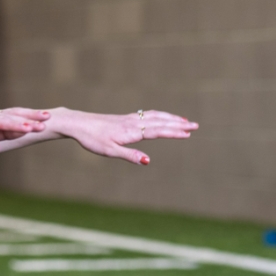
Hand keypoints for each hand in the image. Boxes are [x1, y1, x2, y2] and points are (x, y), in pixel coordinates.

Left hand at [49, 107, 197, 164]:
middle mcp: (134, 123)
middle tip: (196, 125)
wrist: (79, 124)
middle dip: (179, 124)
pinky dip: (159, 115)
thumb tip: (148, 161)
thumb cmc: (92, 139)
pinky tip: (162, 117)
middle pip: (160, 122)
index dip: (174, 132)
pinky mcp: (125, 118)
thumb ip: (130, 155)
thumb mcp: (110, 151)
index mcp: (132, 132)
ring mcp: (130, 119)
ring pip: (155, 116)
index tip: (189, 133)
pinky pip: (148, 115)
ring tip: (185, 121)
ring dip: (171, 118)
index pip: (157, 131)